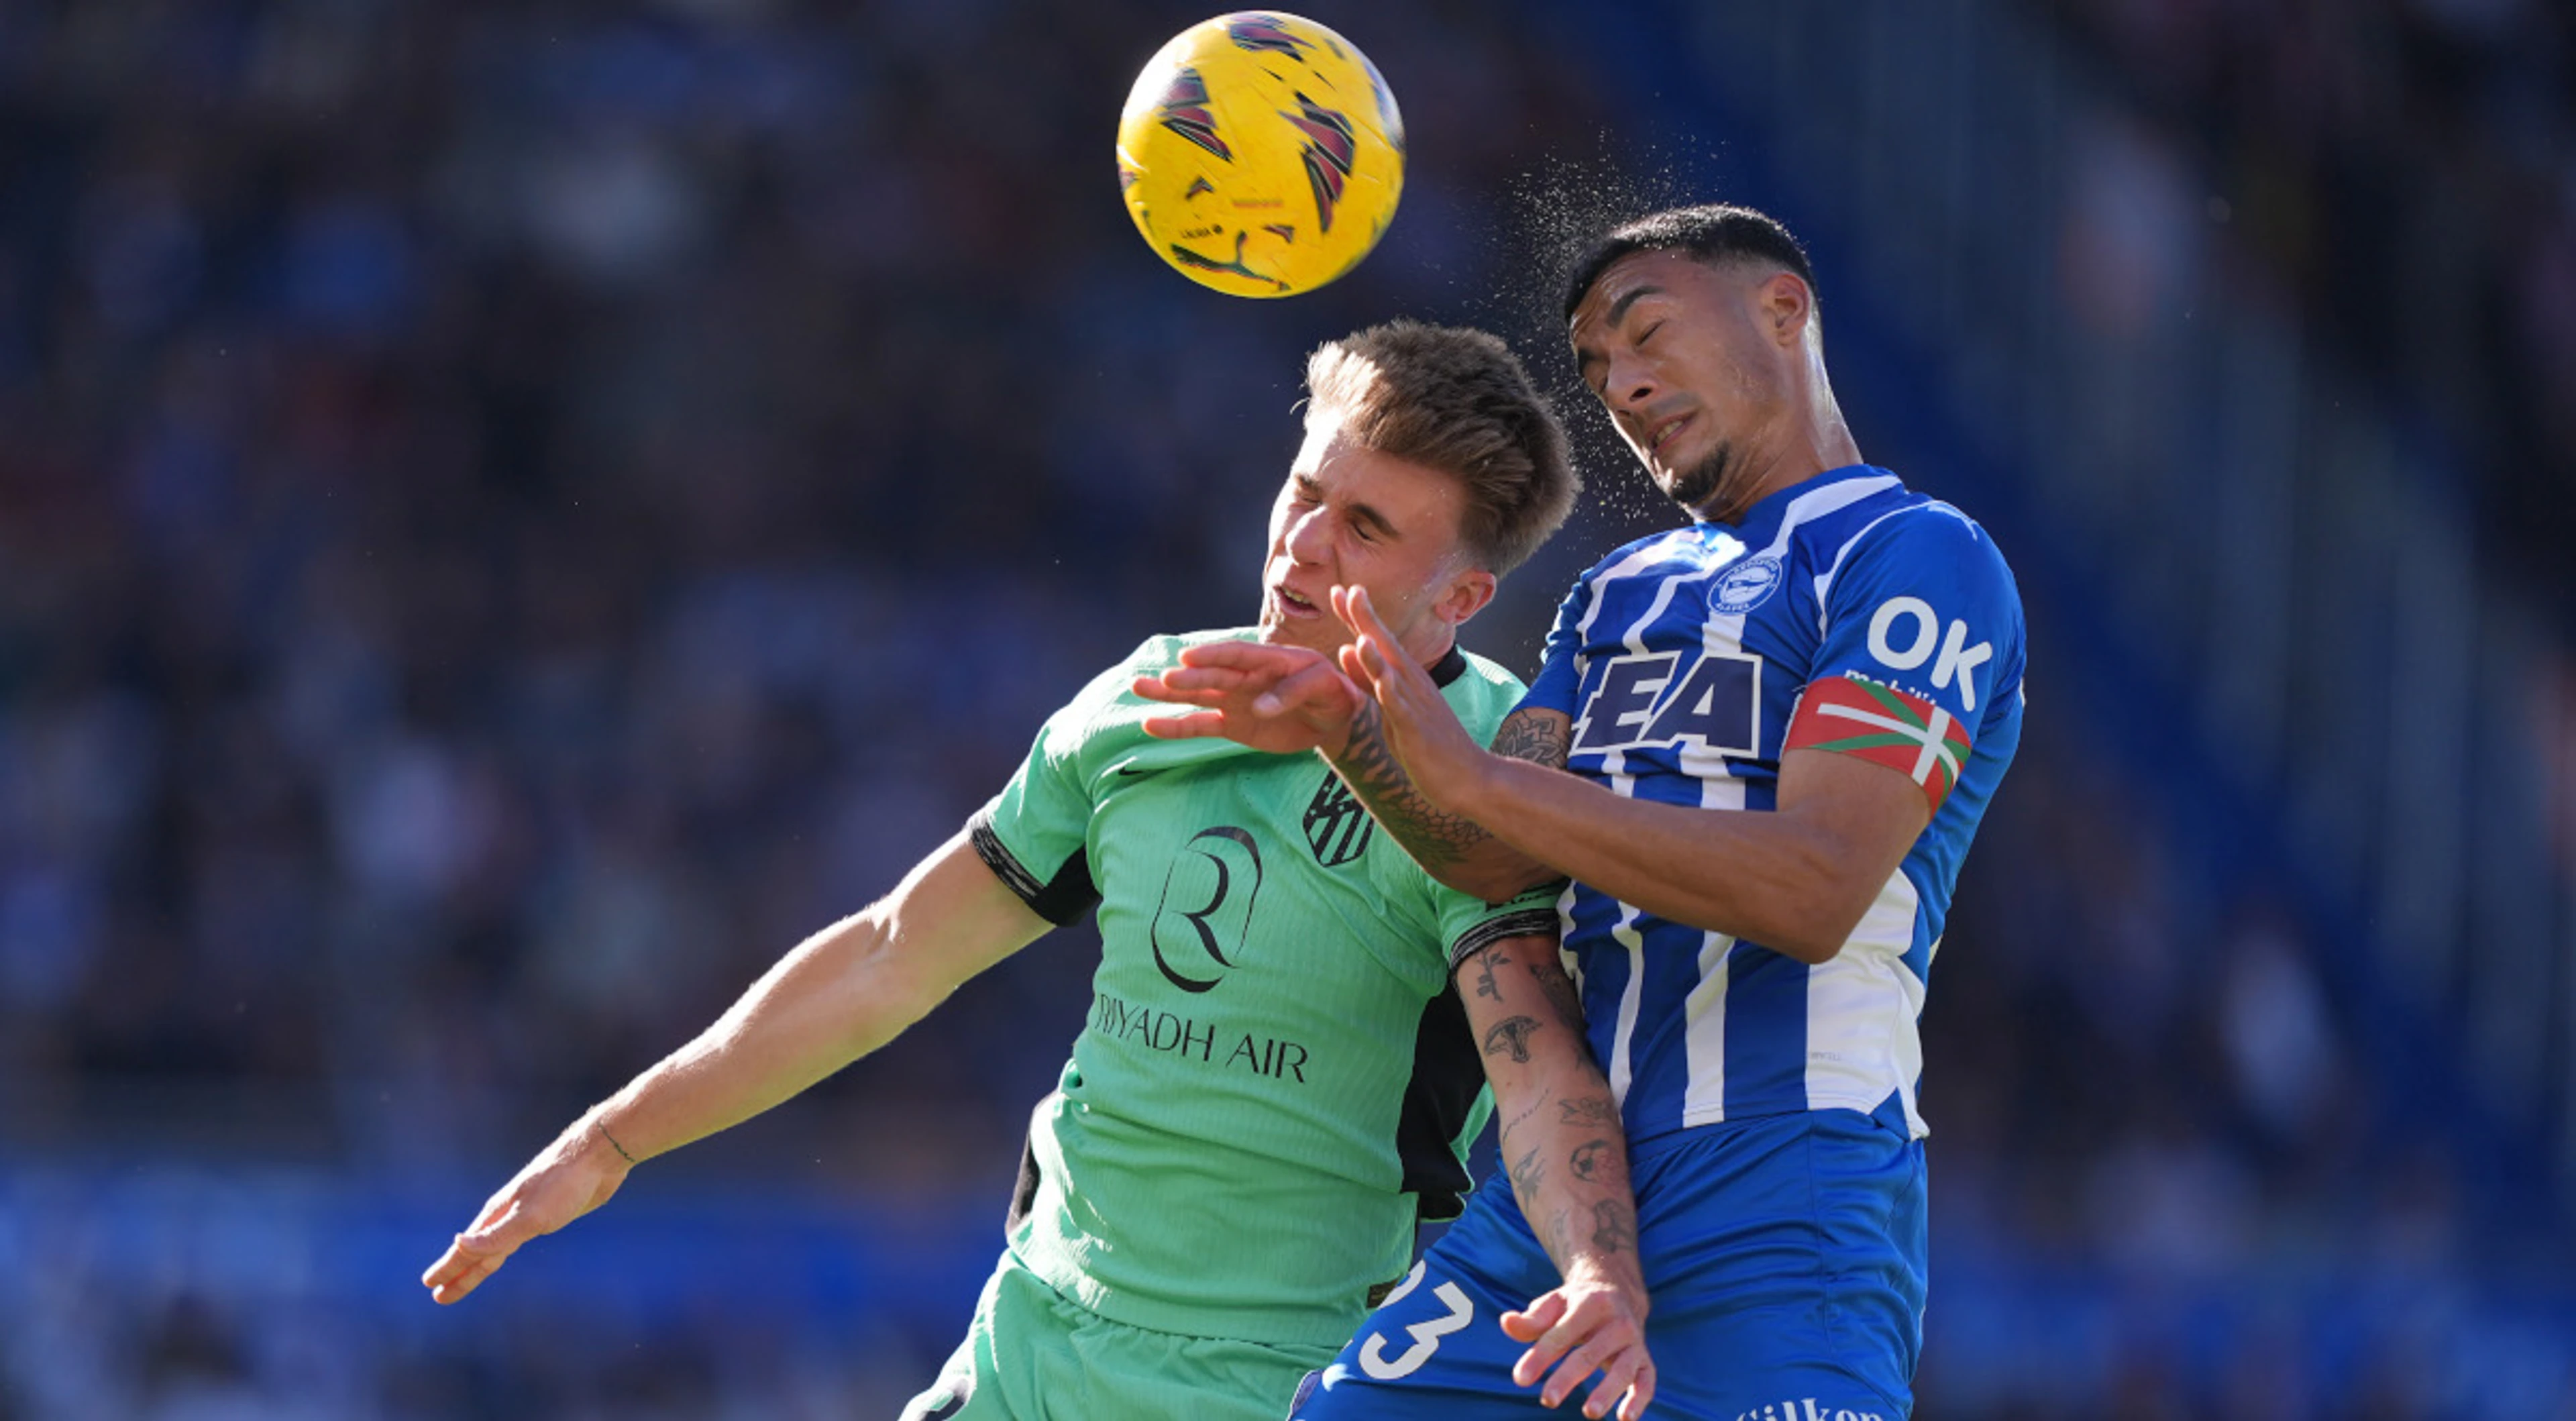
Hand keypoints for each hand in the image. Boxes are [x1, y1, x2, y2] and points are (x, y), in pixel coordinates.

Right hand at [421, 1118, 631, 1304]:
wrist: (598, 1157)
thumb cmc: (563, 1184)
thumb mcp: (529, 1215)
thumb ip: (497, 1235)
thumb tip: (458, 1244)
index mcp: (498, 1215)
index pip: (467, 1250)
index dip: (449, 1269)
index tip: (429, 1285)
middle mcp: (507, 1215)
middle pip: (477, 1252)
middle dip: (458, 1273)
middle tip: (439, 1294)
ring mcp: (527, 1214)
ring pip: (497, 1246)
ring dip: (480, 1264)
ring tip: (467, 1277)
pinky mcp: (548, 1214)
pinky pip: (516, 1239)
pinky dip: (504, 1250)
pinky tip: (505, 1251)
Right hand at [1132, 640, 1367, 756]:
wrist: (1335, 719)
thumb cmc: (1334, 693)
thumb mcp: (1327, 686)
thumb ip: (1296, 690)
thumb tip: (1259, 707)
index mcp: (1269, 659)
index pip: (1236, 654)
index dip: (1212, 655)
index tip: (1188, 658)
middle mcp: (1245, 677)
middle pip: (1212, 675)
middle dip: (1188, 678)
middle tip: (1164, 679)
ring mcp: (1234, 700)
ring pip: (1196, 695)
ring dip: (1168, 693)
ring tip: (1138, 687)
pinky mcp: (1232, 724)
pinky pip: (1200, 724)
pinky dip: (1176, 726)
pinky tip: (1149, 724)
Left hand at [1330, 586, 1491, 808]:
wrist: (1469, 778)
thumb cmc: (1428, 744)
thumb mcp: (1391, 707)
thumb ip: (1368, 679)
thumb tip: (1346, 648)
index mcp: (1404, 678)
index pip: (1377, 642)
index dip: (1358, 617)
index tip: (1339, 590)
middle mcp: (1412, 684)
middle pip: (1386, 647)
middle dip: (1365, 620)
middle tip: (1347, 590)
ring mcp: (1417, 706)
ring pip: (1394, 675)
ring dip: (1377, 654)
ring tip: (1360, 631)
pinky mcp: (1419, 731)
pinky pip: (1403, 711)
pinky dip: (1392, 694)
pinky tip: (1382, 681)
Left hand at [1501, 1273, 1654, 1419]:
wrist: (1618, 1293)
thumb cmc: (1576, 1306)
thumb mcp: (1554, 1305)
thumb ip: (1531, 1319)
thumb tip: (1506, 1322)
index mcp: (1591, 1303)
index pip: (1561, 1334)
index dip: (1540, 1357)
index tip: (1520, 1379)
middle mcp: (1617, 1322)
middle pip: (1590, 1354)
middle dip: (1567, 1377)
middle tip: (1547, 1400)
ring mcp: (1634, 1342)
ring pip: (1622, 1370)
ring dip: (1607, 1392)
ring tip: (1589, 1413)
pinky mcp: (1644, 1360)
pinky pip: (1646, 1381)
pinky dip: (1639, 1399)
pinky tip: (1625, 1419)